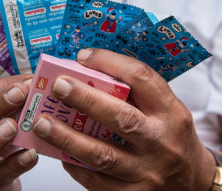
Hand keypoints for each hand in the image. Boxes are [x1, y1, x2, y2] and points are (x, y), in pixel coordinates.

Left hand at [33, 49, 215, 190]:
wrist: (192, 179)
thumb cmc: (173, 136)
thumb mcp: (164, 108)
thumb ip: (134, 93)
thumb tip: (92, 74)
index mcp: (170, 112)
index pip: (141, 78)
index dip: (110, 62)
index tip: (84, 56)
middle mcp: (159, 141)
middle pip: (119, 117)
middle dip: (84, 98)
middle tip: (57, 86)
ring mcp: (145, 172)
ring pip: (101, 154)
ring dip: (66, 137)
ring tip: (42, 122)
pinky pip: (95, 180)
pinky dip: (73, 163)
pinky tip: (59, 151)